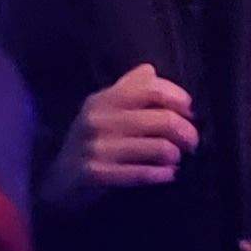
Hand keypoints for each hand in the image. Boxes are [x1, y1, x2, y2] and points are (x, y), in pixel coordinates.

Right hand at [56, 64, 194, 195]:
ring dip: (175, 155)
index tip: (190, 113)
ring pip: (160, 148)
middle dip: (188, 133)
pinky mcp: (96, 173)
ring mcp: (96, 147)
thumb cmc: (93, 141)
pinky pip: (143, 173)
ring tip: (175, 159)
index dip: (180, 100)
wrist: (59, 179)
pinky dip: (162, 175)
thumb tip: (151, 71)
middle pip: (165, 120)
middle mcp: (99, 119)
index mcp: (104, 99)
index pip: (153, 89)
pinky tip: (167, 175)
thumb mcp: (105, 109)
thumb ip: (130, 88)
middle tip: (191, 143)